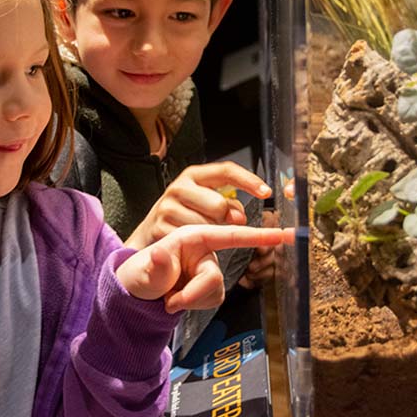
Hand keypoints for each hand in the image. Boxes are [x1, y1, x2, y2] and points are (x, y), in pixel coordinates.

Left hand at [116, 225, 293, 313]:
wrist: (138, 292)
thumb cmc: (140, 272)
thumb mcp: (142, 270)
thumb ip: (155, 266)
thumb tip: (159, 255)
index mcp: (193, 237)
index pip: (230, 234)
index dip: (258, 235)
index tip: (284, 234)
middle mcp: (204, 251)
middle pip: (215, 277)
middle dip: (194, 294)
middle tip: (170, 301)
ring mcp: (208, 269)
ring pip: (216, 292)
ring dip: (192, 301)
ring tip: (169, 298)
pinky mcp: (210, 286)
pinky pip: (214, 301)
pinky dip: (195, 306)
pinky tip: (179, 301)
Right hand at [124, 162, 271, 249]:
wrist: (150, 233)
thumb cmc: (185, 215)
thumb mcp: (206, 203)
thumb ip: (228, 205)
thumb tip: (239, 216)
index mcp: (194, 175)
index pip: (226, 171)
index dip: (249, 181)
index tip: (266, 192)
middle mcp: (179, 187)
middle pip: (218, 204)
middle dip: (225, 219)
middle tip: (221, 225)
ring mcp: (167, 206)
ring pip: (205, 224)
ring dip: (208, 234)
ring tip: (198, 234)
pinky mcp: (159, 226)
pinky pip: (190, 239)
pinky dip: (194, 245)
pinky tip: (188, 243)